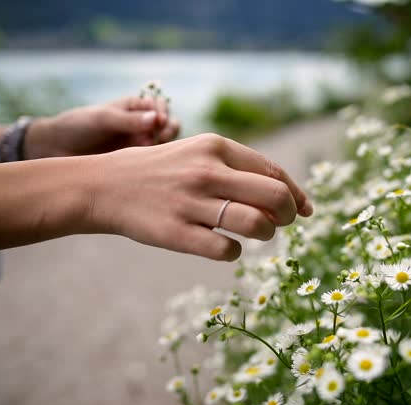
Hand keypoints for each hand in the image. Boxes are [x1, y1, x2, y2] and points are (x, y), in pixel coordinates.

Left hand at [24, 96, 179, 158]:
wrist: (55, 149)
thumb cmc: (76, 126)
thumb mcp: (102, 119)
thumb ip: (128, 120)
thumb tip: (155, 119)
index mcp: (133, 107)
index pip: (160, 106)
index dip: (163, 113)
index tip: (157, 121)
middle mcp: (139, 125)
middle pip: (168, 125)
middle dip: (168, 130)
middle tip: (156, 137)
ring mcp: (137, 145)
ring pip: (164, 145)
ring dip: (164, 146)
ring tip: (150, 150)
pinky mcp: (133, 163)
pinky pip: (152, 162)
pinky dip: (155, 163)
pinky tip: (147, 165)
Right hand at [82, 133, 313, 260]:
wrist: (104, 186)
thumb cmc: (160, 172)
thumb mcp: (196, 154)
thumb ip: (238, 170)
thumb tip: (287, 199)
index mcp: (215, 146)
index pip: (273, 171)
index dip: (297, 194)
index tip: (306, 209)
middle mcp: (206, 171)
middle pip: (274, 197)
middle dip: (288, 215)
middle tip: (282, 224)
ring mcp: (191, 203)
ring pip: (256, 224)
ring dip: (265, 234)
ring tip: (256, 234)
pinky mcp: (176, 233)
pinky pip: (227, 250)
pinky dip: (235, 252)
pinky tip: (226, 247)